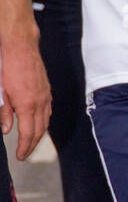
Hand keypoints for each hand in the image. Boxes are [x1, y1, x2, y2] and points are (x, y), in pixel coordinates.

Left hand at [0, 35, 51, 158]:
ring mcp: (45, 95)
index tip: (20, 156)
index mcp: (27, 104)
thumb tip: (7, 130)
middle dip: (32, 145)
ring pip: (46, 121)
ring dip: (39, 134)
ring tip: (30, 142)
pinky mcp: (47, 89)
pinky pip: (48, 110)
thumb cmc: (7, 65)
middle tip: (24, 154)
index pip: (28, 133)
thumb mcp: (0, 91)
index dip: (24, 147)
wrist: (20, 45)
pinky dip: (44, 121)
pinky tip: (38, 122)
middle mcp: (40, 102)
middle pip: (39, 130)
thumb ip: (4, 112)